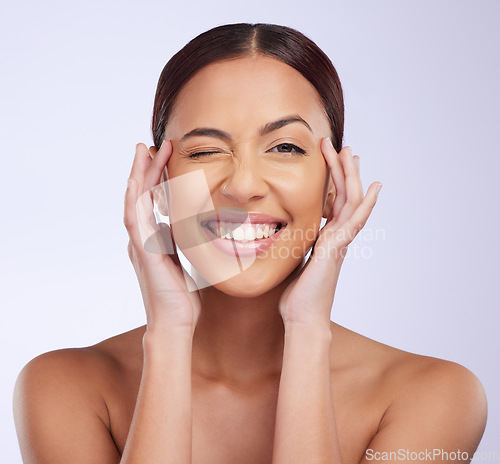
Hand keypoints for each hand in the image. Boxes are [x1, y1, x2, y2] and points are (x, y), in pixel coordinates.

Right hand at [124, 141, 200, 333]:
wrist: (175, 323)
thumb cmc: (181, 298)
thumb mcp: (182, 262)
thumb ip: (178, 244)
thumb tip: (182, 229)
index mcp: (153, 240)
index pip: (153, 201)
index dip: (157, 178)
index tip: (165, 156)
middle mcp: (142, 239)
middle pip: (141, 196)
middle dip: (146, 168)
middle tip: (152, 144)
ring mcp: (140, 246)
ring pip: (134, 202)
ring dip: (138, 176)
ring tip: (143, 151)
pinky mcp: (144, 254)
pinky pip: (135, 222)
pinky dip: (133, 201)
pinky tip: (134, 182)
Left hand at [278, 138, 381, 327]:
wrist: (303, 317)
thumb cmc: (296, 295)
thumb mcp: (292, 261)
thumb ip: (294, 246)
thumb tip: (283, 237)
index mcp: (325, 238)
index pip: (333, 202)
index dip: (334, 181)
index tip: (331, 162)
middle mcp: (336, 237)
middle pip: (345, 196)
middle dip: (342, 170)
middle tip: (342, 146)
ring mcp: (340, 242)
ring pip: (351, 202)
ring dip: (351, 177)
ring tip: (350, 153)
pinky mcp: (337, 248)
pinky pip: (355, 222)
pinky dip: (366, 204)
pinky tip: (373, 188)